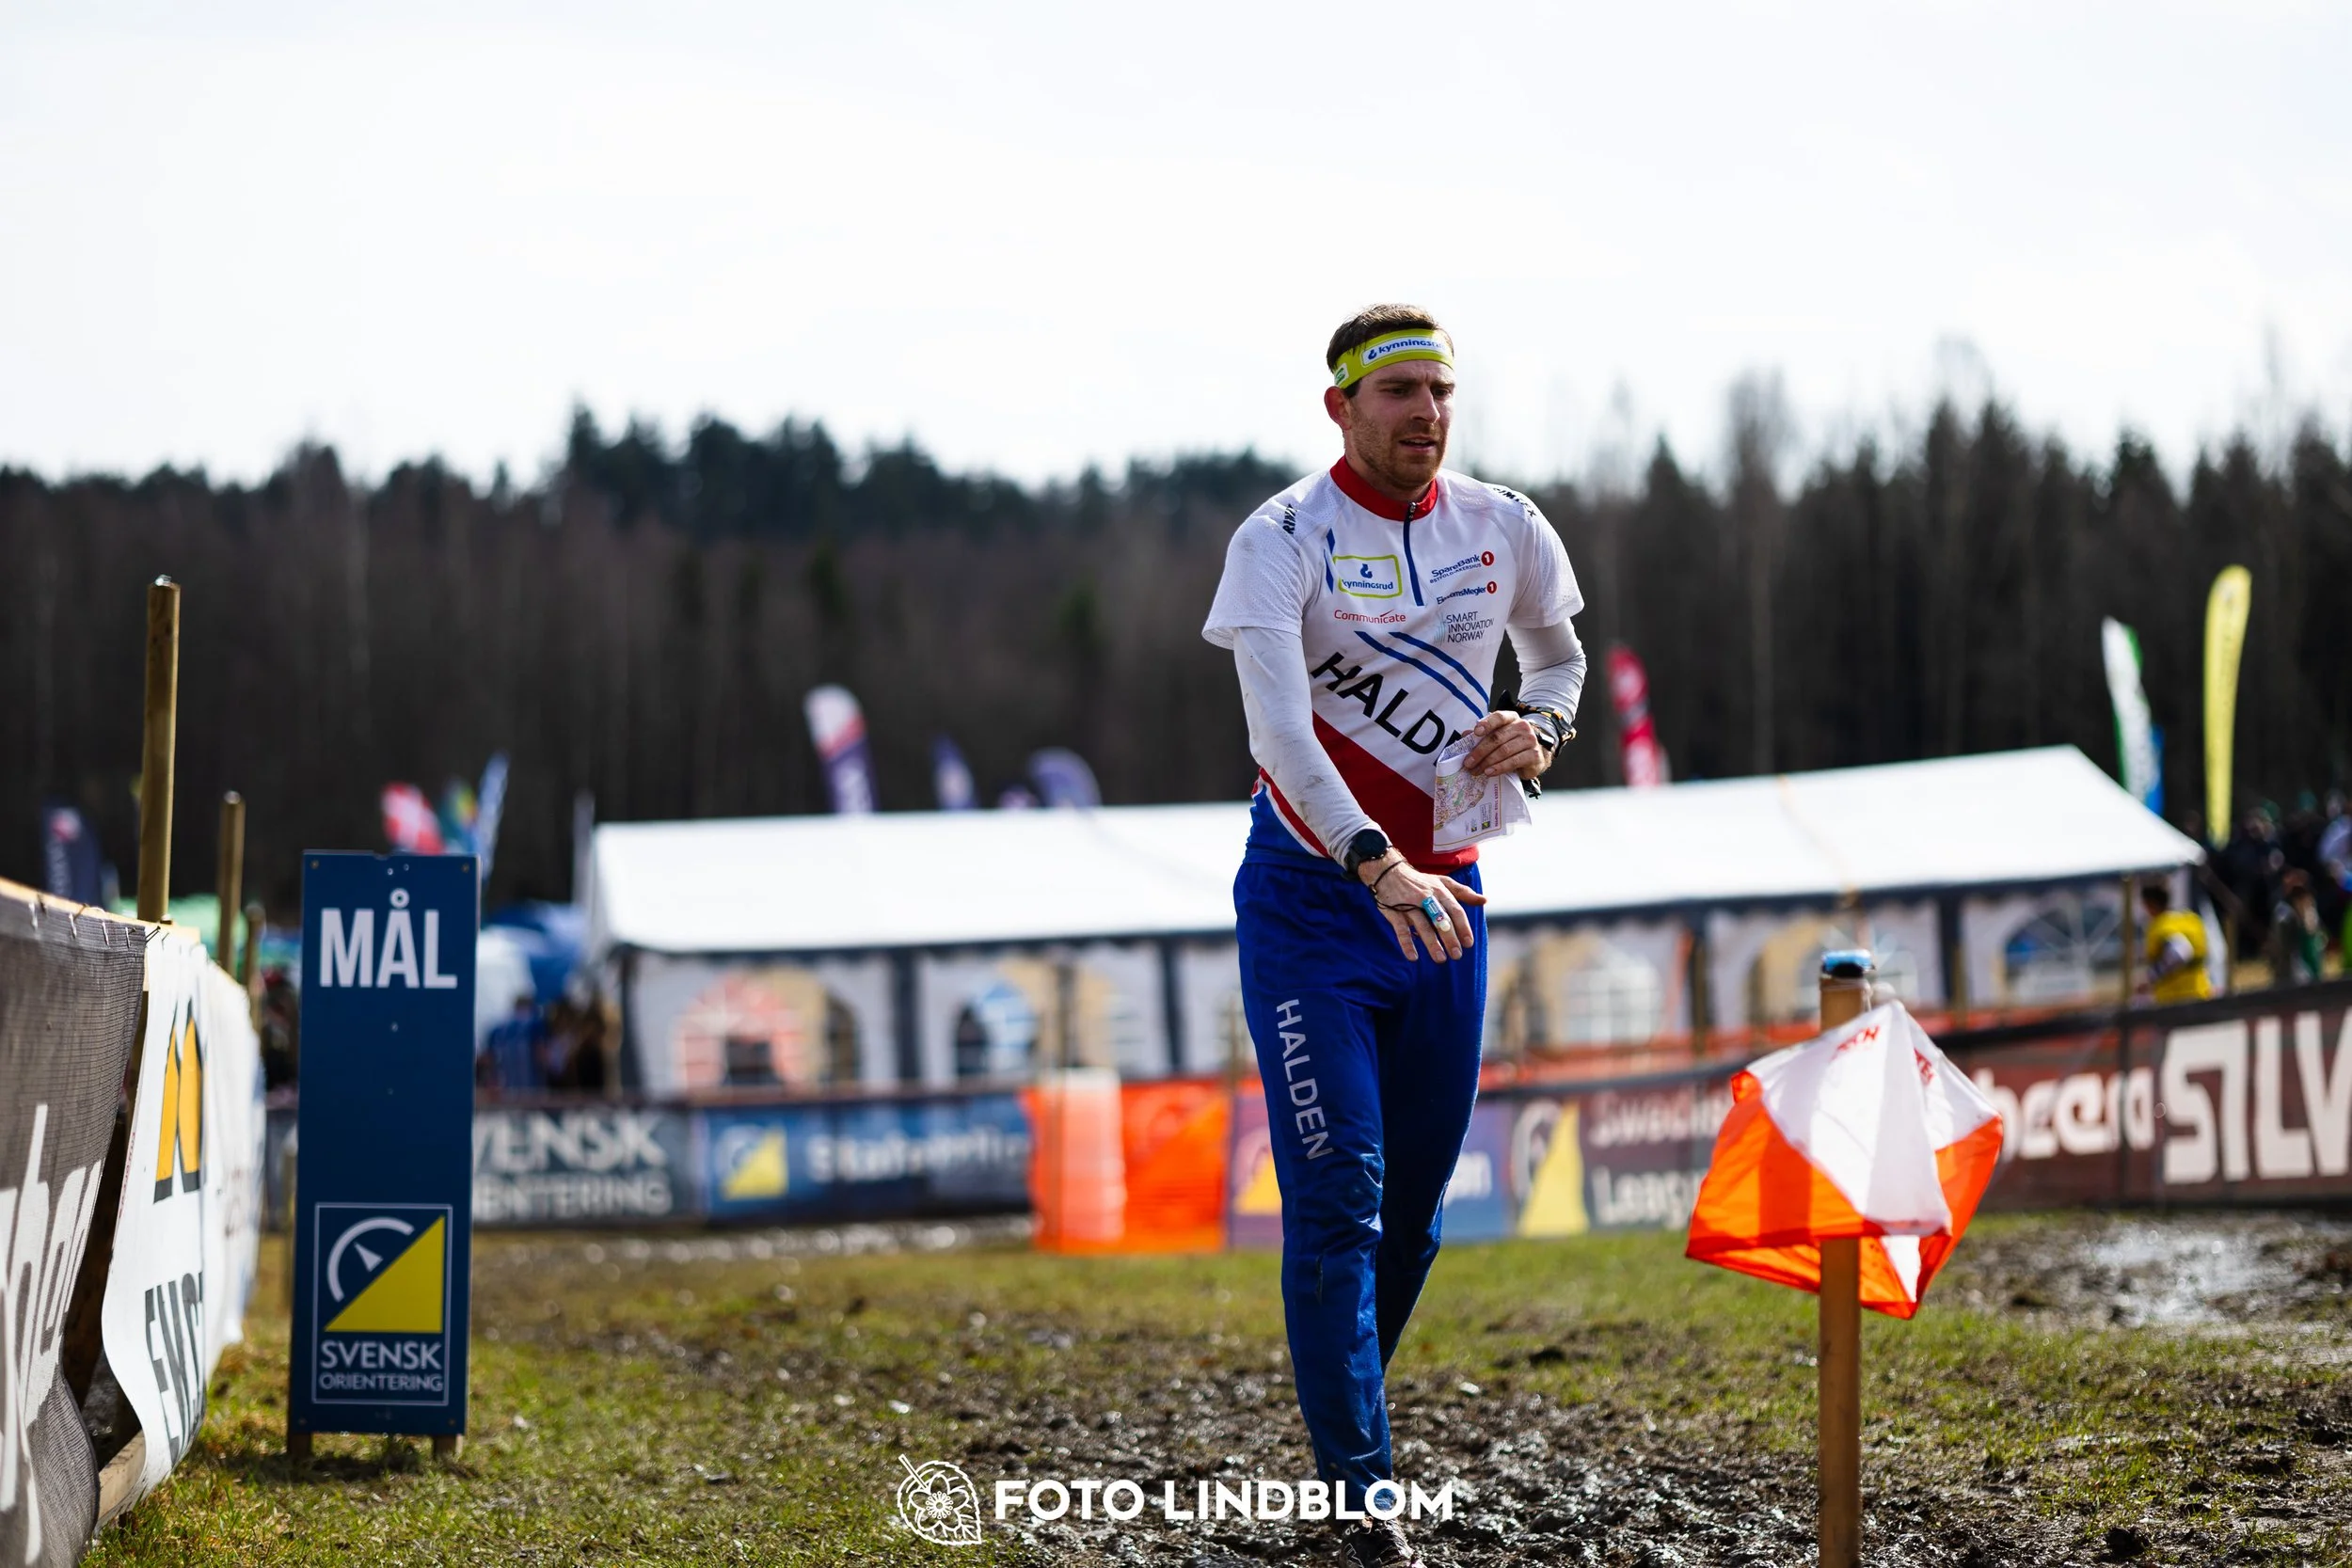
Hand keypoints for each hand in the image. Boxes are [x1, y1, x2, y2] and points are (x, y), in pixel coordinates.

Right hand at [1357, 850, 1485, 962]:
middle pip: (1441, 920)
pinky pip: (1401, 930)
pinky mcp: (1394, 912)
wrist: (1388, 872)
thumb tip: (1484, 900)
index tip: (1469, 943)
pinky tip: (1413, 957)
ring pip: (1422, 926)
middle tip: (1457, 955)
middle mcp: (1426, 898)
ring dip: (1432, 944)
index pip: (1455, 911)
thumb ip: (1463, 892)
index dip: (1463, 927)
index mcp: (1440, 892)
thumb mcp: (1442, 882)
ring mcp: (1409, 906)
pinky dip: (1407, 944)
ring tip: (1440, 959)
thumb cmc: (1419, 881)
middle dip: (1450, 938)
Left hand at [1463, 710, 1549, 779]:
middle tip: (1468, 763)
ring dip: (1487, 762)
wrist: (1534, 756)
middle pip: (1497, 737)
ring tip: (1476, 770)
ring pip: (1504, 751)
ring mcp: (1530, 740)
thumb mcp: (1497, 737)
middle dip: (1480, 751)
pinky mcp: (1534, 755)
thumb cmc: (1511, 744)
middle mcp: (1522, 726)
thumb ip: (1481, 735)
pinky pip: (1514, 761)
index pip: (1498, 717)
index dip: (1487, 724)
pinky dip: (1499, 768)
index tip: (1476, 732)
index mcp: (1511, 718)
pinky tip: (1490, 772)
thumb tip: (1464, 736)